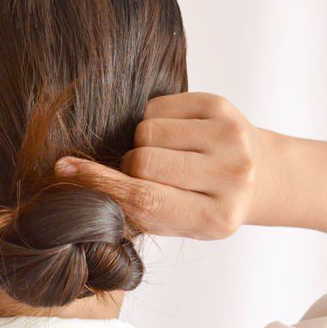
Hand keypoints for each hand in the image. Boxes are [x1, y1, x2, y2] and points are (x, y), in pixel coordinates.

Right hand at [54, 92, 268, 239]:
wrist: (261, 176)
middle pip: (142, 160)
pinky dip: (155, 121)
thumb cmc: (206, 204)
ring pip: (147, 131)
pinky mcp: (221, 106)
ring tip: (167, 156)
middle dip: (130, 166)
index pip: (144, 199)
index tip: (65, 170)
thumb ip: (131, 207)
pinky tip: (176, 137)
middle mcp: (230, 176)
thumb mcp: (174, 222)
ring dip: (143, 144)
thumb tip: (70, 173)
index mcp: (215, 218)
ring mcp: (230, 137)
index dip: (101, 183)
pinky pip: (157, 107)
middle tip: (146, 175)